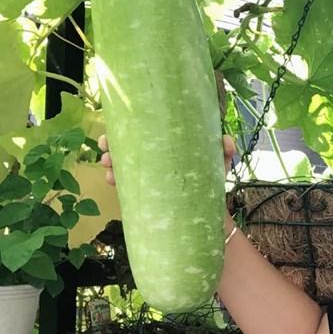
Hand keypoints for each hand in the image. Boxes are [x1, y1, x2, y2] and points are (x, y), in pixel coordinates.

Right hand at [97, 133, 236, 185]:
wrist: (208, 207)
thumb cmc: (212, 178)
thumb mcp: (219, 163)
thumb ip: (224, 152)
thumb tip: (226, 142)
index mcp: (167, 143)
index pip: (143, 130)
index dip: (125, 127)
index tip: (112, 130)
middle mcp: (155, 155)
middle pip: (126, 144)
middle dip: (111, 144)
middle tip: (105, 148)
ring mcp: (148, 172)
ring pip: (121, 162)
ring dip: (110, 161)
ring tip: (107, 166)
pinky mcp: (146, 188)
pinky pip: (126, 183)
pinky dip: (117, 180)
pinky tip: (112, 180)